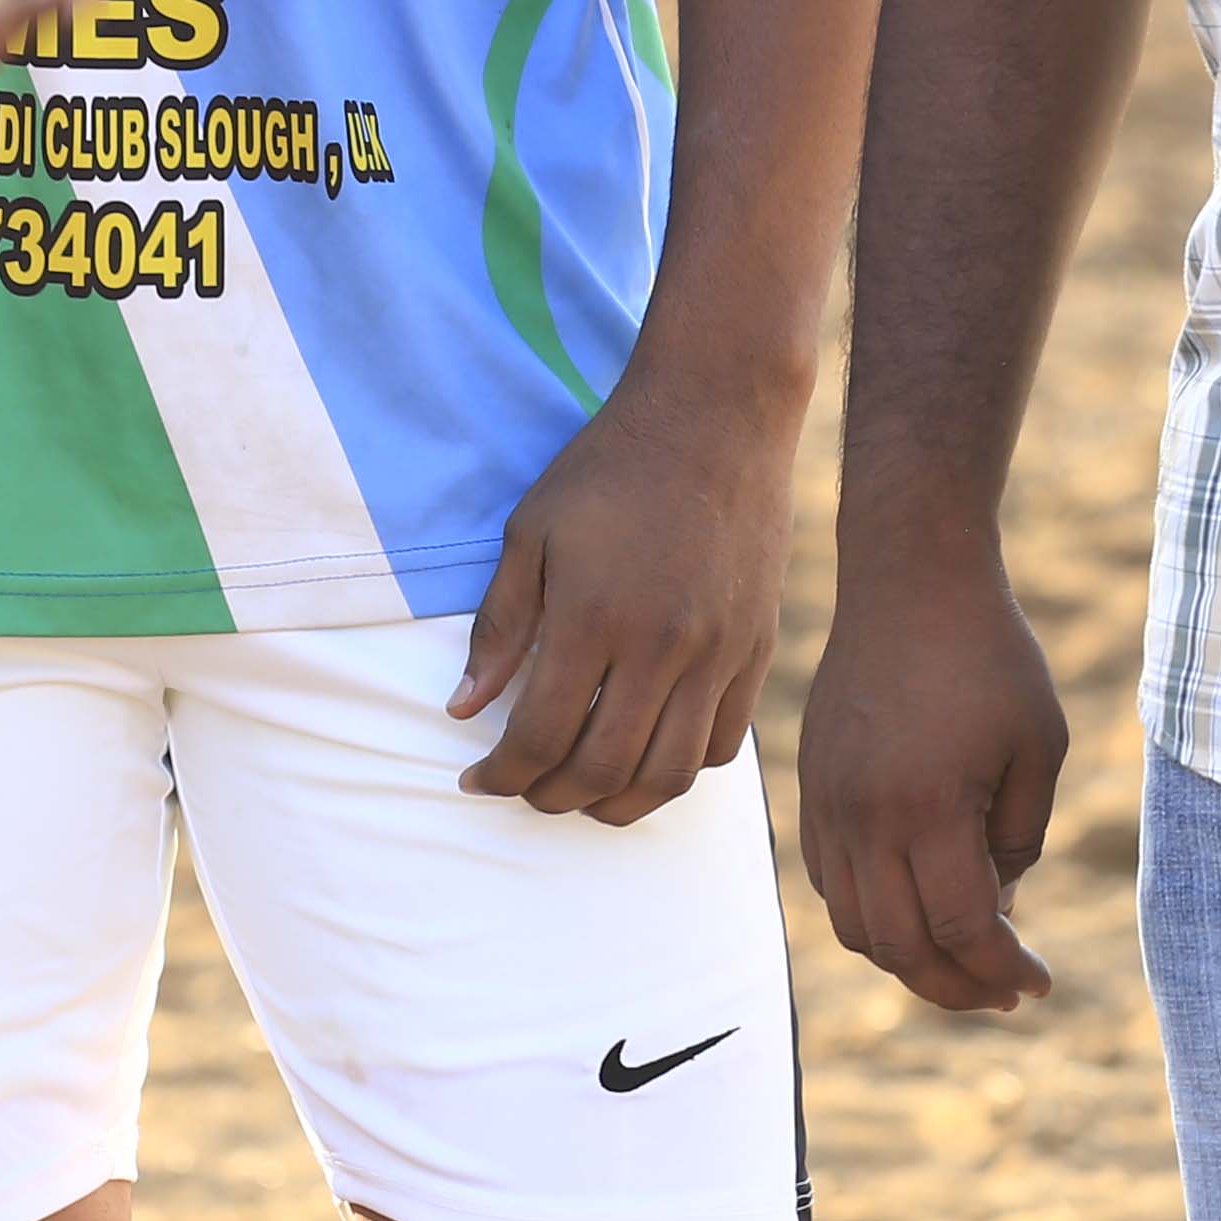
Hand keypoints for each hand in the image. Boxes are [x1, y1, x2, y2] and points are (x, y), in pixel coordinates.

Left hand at [450, 366, 799, 827]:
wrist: (715, 415)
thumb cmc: (610, 466)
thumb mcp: (532, 532)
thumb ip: (500, 626)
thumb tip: (464, 708)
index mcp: (594, 617)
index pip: (541, 736)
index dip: (502, 774)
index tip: (476, 779)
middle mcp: (661, 647)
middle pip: (604, 770)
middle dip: (551, 798)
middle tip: (524, 792)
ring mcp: (718, 653)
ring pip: (669, 775)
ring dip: (618, 804)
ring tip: (583, 795)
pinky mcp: (757, 648)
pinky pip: (722, 743)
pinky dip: (680, 769)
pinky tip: (646, 756)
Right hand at [795, 551, 1067, 1010]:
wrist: (909, 577)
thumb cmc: (990, 655)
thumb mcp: (1040, 746)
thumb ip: (1021, 838)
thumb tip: (997, 908)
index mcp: (929, 806)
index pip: (962, 930)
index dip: (1002, 971)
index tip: (1038, 983)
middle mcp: (865, 816)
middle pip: (901, 948)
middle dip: (957, 987)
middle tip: (1003, 991)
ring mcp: (828, 803)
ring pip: (856, 926)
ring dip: (909, 960)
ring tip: (962, 958)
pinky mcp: (812, 786)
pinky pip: (830, 882)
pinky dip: (872, 915)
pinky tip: (917, 903)